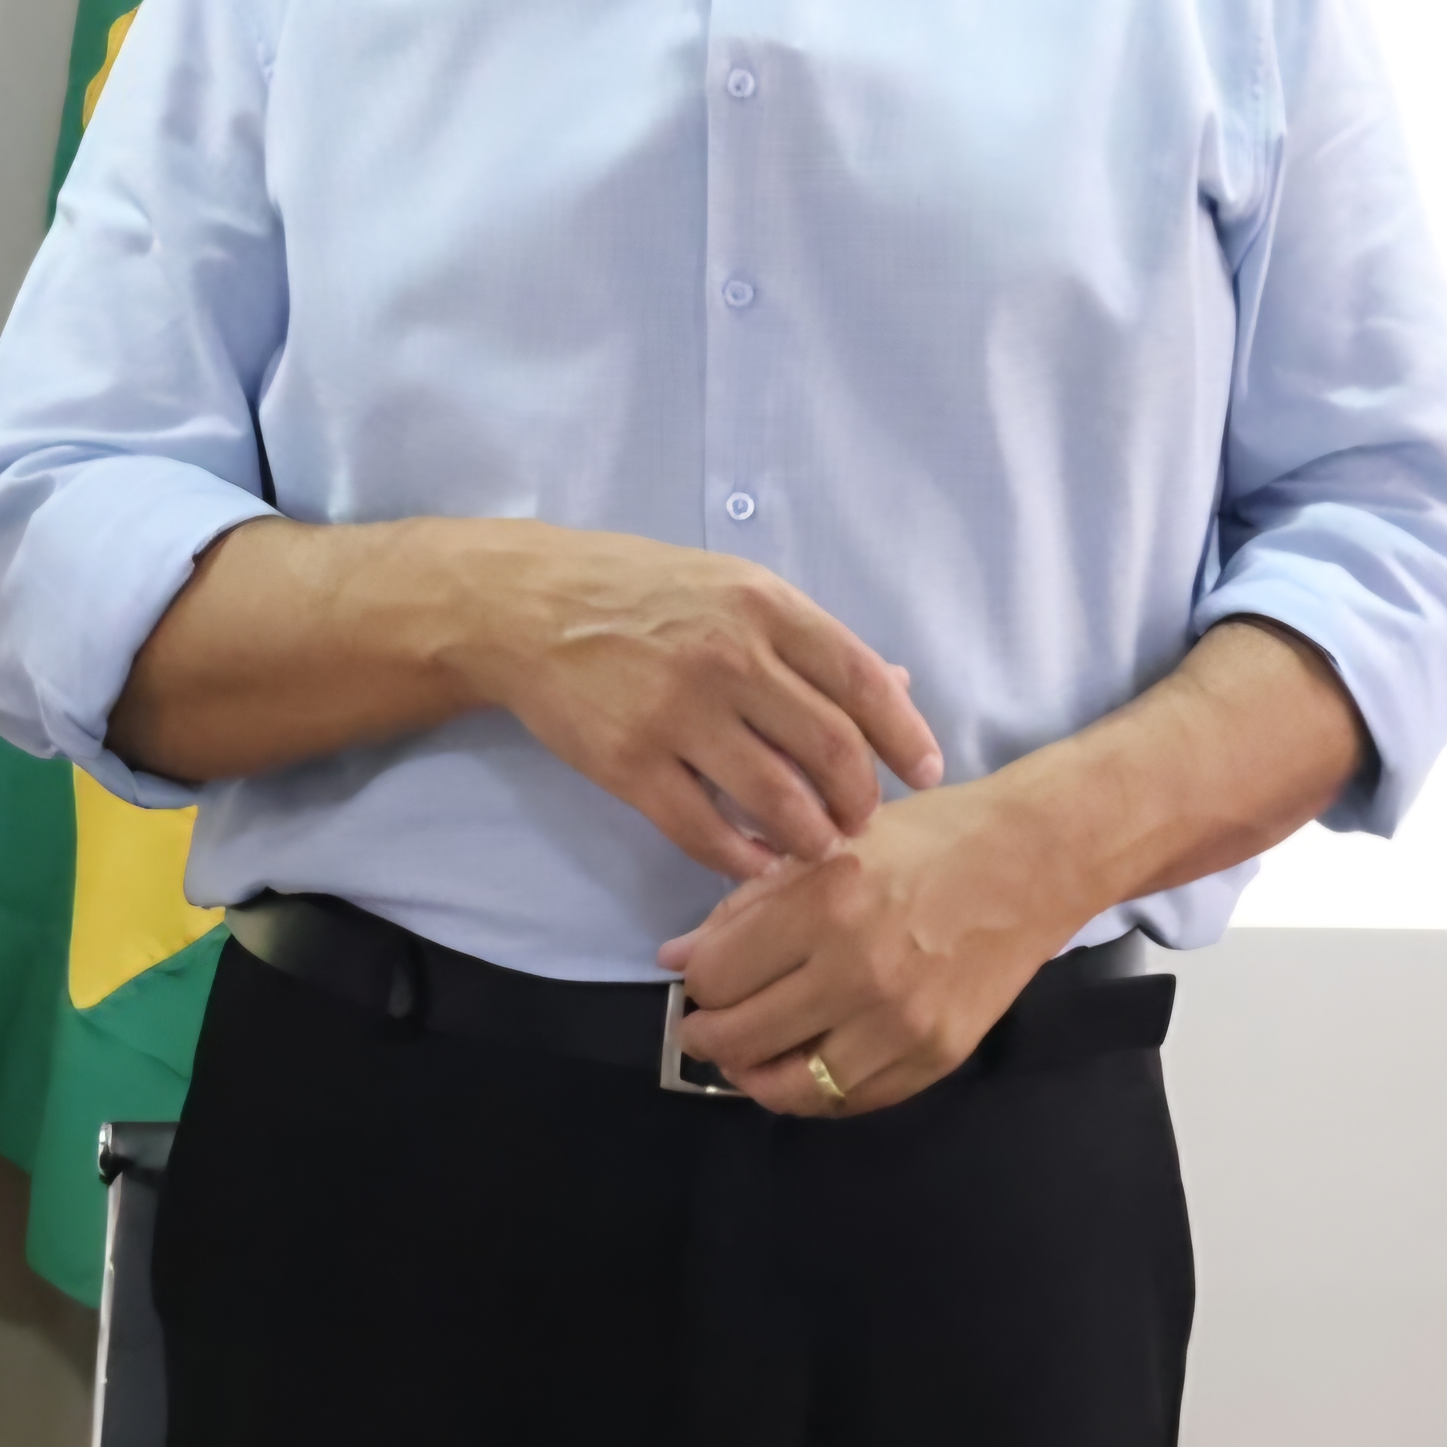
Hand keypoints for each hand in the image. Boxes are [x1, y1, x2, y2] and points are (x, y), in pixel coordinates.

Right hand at [430, 522, 943, 880]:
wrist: (522, 606)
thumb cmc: (636, 592)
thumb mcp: (729, 587)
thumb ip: (808, 640)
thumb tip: (896, 686)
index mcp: (761, 606)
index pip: (862, 682)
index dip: (906, 737)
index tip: (925, 774)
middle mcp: (727, 657)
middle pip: (831, 750)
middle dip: (861, 800)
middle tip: (862, 820)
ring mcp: (675, 714)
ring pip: (777, 799)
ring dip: (811, 837)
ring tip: (815, 845)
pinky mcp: (628, 762)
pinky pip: (705, 830)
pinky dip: (742, 857)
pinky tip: (756, 859)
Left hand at [655, 784, 1081, 1115]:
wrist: (1031, 863)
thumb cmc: (922, 840)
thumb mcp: (823, 850)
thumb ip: (743, 907)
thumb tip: (676, 958)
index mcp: (820, 910)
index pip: (715, 977)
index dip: (694, 985)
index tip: (696, 983)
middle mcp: (857, 974)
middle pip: (740, 1038)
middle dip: (705, 1038)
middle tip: (704, 1029)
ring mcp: (901, 1024)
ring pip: (792, 1088)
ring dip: (754, 1077)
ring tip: (746, 1058)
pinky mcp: (938, 1055)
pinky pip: (853, 1099)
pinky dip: (815, 1092)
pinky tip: (802, 1066)